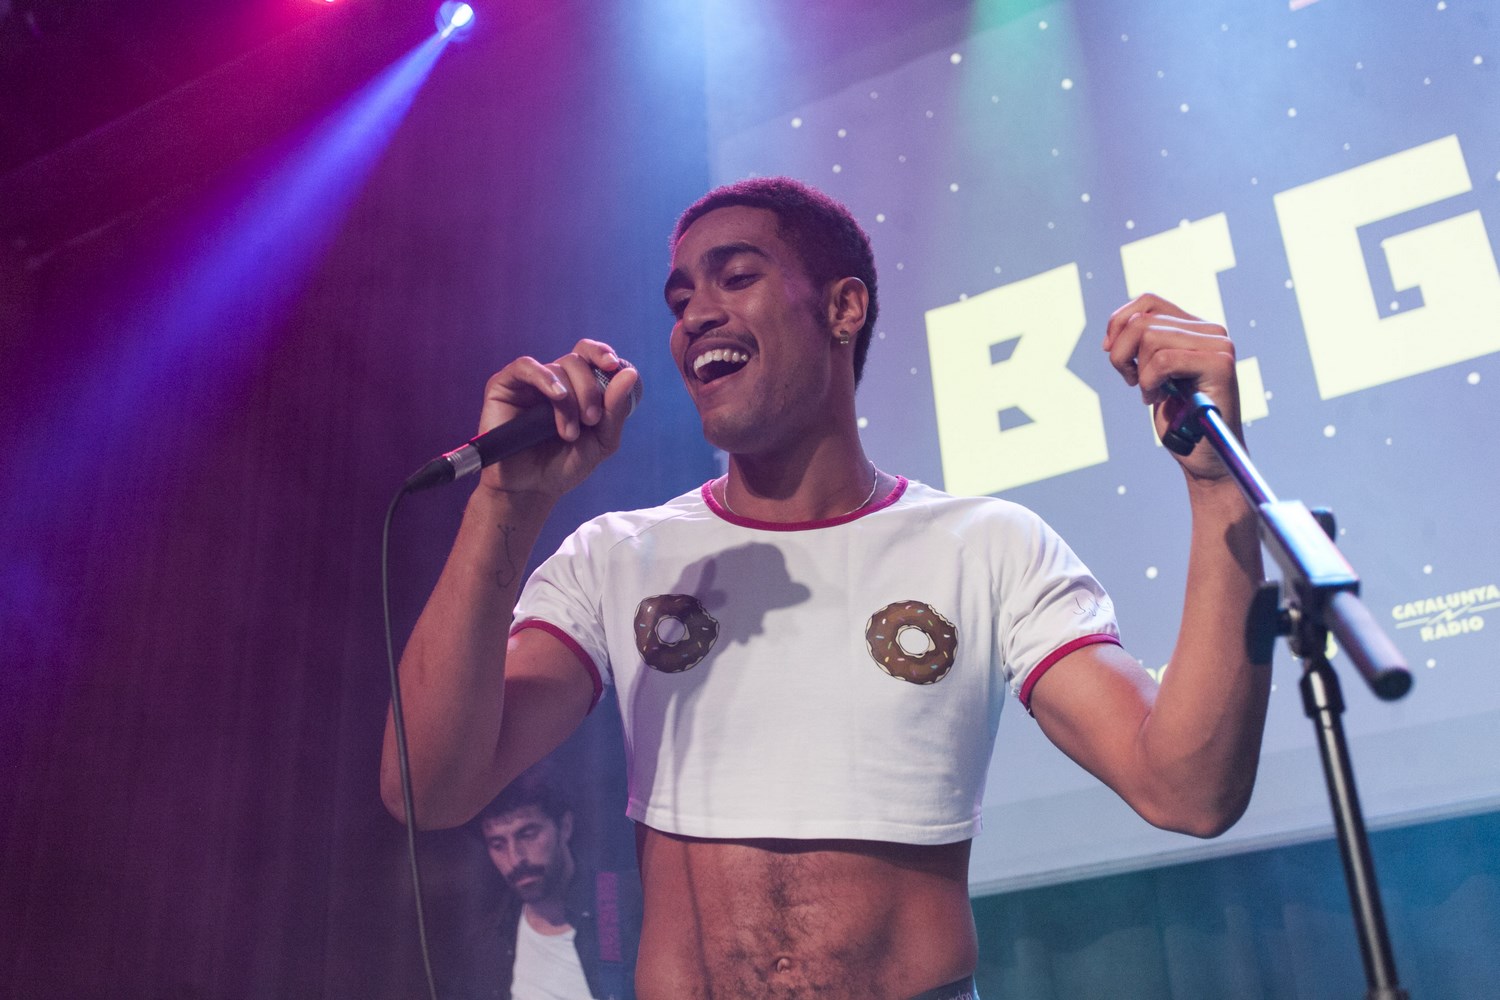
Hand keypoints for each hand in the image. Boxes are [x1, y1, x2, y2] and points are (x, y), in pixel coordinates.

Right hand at [475, 339, 639, 498]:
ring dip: (570, 399)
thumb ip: (615, 409)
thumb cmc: (565, 465)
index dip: (602, 353)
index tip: (613, 365)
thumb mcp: (601, 441)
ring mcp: (528, 382)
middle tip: (591, 421)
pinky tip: (557, 397)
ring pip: (557, 367)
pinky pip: (526, 367)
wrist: (532, 489)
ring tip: (569, 432)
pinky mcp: (504, 386)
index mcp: (576, 387)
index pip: (590, 355)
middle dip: (590, 390)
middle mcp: (553, 380)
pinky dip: (546, 378)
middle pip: (577, 361)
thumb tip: (629, 374)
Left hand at [1104, 294, 1242, 482]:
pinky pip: (1162, 360)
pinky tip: (1158, 399)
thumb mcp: (1153, 374)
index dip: (1119, 322)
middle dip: (1122, 354)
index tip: (1109, 351)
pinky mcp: (1219, 364)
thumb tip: (1113, 331)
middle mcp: (1212, 330)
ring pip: (1149, 337)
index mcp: (1196, 328)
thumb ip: (1144, 345)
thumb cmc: (1179, 420)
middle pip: (1142, 321)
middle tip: (1131, 381)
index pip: (1148, 301)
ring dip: (1138, 372)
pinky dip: (1149, 383)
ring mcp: (1219, 345)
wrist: (1205, 458)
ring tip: (1151, 393)